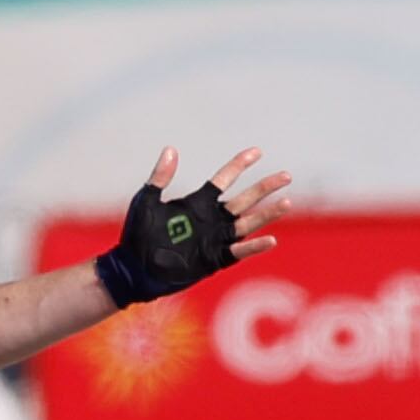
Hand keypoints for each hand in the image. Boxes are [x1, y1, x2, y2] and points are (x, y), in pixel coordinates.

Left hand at [92, 147, 295, 306]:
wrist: (134, 269)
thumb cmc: (137, 235)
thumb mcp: (146, 200)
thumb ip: (161, 177)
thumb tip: (171, 150)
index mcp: (198, 203)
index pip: (225, 179)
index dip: (240, 165)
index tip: (257, 152)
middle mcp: (212, 220)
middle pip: (245, 200)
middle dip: (265, 187)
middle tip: (286, 176)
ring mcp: (215, 240)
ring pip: (249, 223)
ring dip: (268, 214)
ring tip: (286, 202)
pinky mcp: (214, 259)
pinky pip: (238, 252)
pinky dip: (253, 246)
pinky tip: (270, 239)